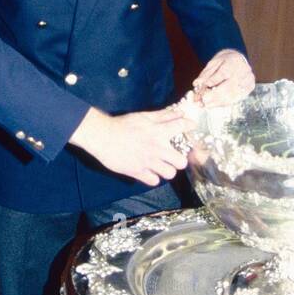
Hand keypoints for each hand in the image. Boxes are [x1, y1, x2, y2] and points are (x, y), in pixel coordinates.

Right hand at [70, 106, 194, 186]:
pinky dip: (153, 177)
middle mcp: (157, 148)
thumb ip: (163, 116)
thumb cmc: (123, 125)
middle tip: (173, 157)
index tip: (190, 127)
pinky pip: (154, 181)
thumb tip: (179, 113)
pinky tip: (149, 171)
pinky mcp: (137, 172)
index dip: (189, 126)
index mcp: (159, 132)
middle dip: (179, 159)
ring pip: (170, 174)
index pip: (182, 127)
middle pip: (181, 162)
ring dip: (167, 169)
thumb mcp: (144, 116)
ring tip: (161, 165)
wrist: (103, 136)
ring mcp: (148, 162)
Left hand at [193, 49, 254, 106]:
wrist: (239, 60)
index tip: (205, 86)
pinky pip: (236, 98)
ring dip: (218, 101)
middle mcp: (244, 71)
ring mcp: (248, 80)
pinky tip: (215, 104)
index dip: (214, 80)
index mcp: (234, 61)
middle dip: (215, 95)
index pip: (224, 72)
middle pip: (230, 86)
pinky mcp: (249, 88)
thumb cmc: (224, 61)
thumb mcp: (213, 63)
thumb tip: (196, 84)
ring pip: (233, 94)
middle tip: (203, 100)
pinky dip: (224, 103)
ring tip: (206, 104)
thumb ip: (206, 74)